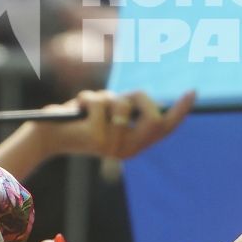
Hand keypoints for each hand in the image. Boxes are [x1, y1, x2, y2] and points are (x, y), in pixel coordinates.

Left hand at [37, 89, 194, 161]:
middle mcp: (128, 150)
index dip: (181, 111)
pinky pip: (102, 104)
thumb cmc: (81, 118)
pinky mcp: (97, 138)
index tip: (192, 92)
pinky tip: (77, 106)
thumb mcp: (110, 111)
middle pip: (154, 117)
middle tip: (124, 94)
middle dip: (141, 99)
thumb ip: (130, 107)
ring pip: (124, 106)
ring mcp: (114, 146)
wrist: (49, 132)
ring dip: (107, 97)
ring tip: (90, 104)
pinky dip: (88, 98)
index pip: (165, 129)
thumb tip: (150, 98)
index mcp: (135, 145)